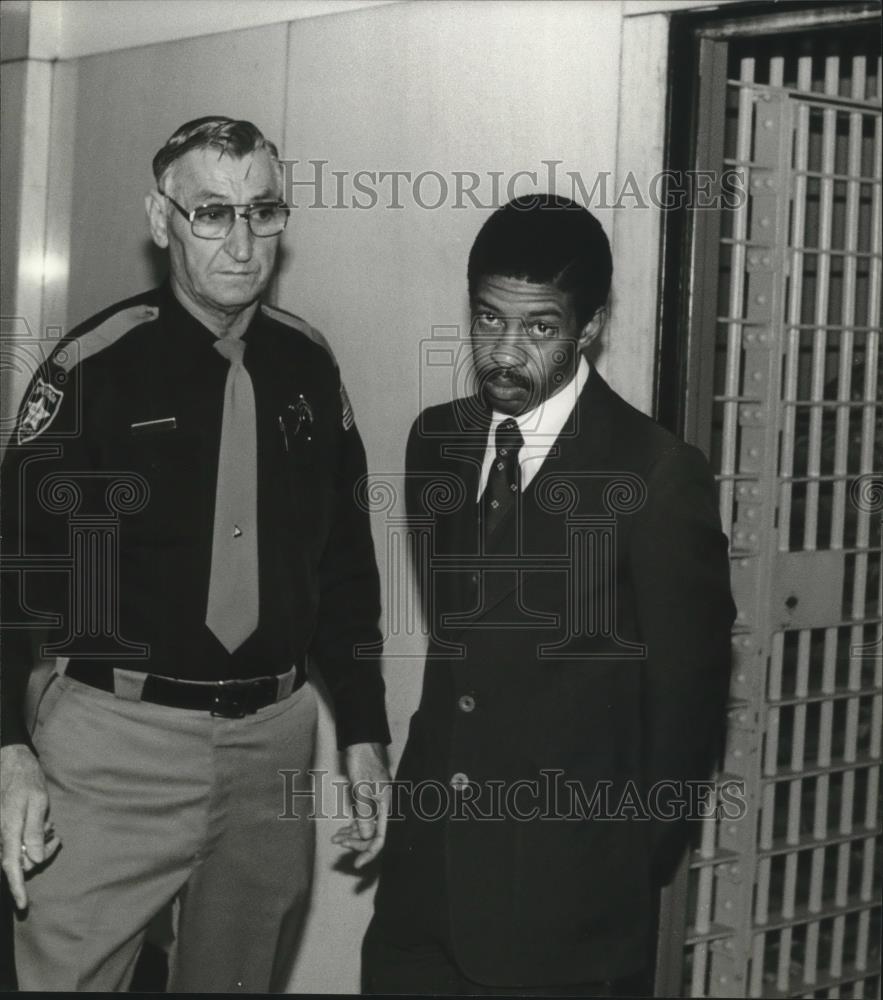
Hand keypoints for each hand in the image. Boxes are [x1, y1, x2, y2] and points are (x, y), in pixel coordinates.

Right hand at [0, 744, 59, 907]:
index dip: (17, 887)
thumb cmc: (25, 781)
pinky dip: (33, 838)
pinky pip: (19, 844)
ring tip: (47, 824)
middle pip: (22, 862)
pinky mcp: (4, 831)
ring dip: (38, 844)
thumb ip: (34, 832)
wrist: (10, 763)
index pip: (11, 866)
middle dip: (41, 853)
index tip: (22, 905)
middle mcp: (0, 836)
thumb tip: (34, 861)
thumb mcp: (37, 802)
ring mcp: (1, 834)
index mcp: (7, 831)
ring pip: (22, 854)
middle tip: (54, 834)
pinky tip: (42, 824)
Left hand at [330, 741, 390, 868]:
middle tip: (338, 842)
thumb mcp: (361, 787)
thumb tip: (367, 837)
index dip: (369, 852)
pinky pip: (365, 817)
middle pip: (374, 834)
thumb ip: (365, 813)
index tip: (357, 864)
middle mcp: (385, 804)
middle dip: (357, 842)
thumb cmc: (362, 759)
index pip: (381, 836)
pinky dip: (354, 825)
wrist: (361, 739)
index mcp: (386, 803)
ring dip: (353, 834)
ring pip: (368, 826)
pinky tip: (342, 831)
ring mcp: (378, 801)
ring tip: (336, 839)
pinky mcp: (371, 797)